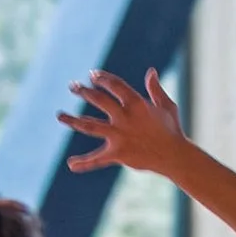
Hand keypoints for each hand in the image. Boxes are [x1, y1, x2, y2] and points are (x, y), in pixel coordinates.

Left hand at [58, 64, 188, 177]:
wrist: (175, 156)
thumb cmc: (171, 130)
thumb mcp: (166, 106)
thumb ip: (155, 89)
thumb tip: (150, 71)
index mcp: (137, 104)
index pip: (115, 85)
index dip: (102, 78)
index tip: (92, 75)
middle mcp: (125, 118)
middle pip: (99, 100)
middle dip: (84, 91)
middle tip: (73, 86)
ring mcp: (120, 136)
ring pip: (90, 126)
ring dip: (73, 120)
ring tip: (59, 115)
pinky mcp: (118, 154)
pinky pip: (98, 159)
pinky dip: (84, 163)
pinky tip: (71, 165)